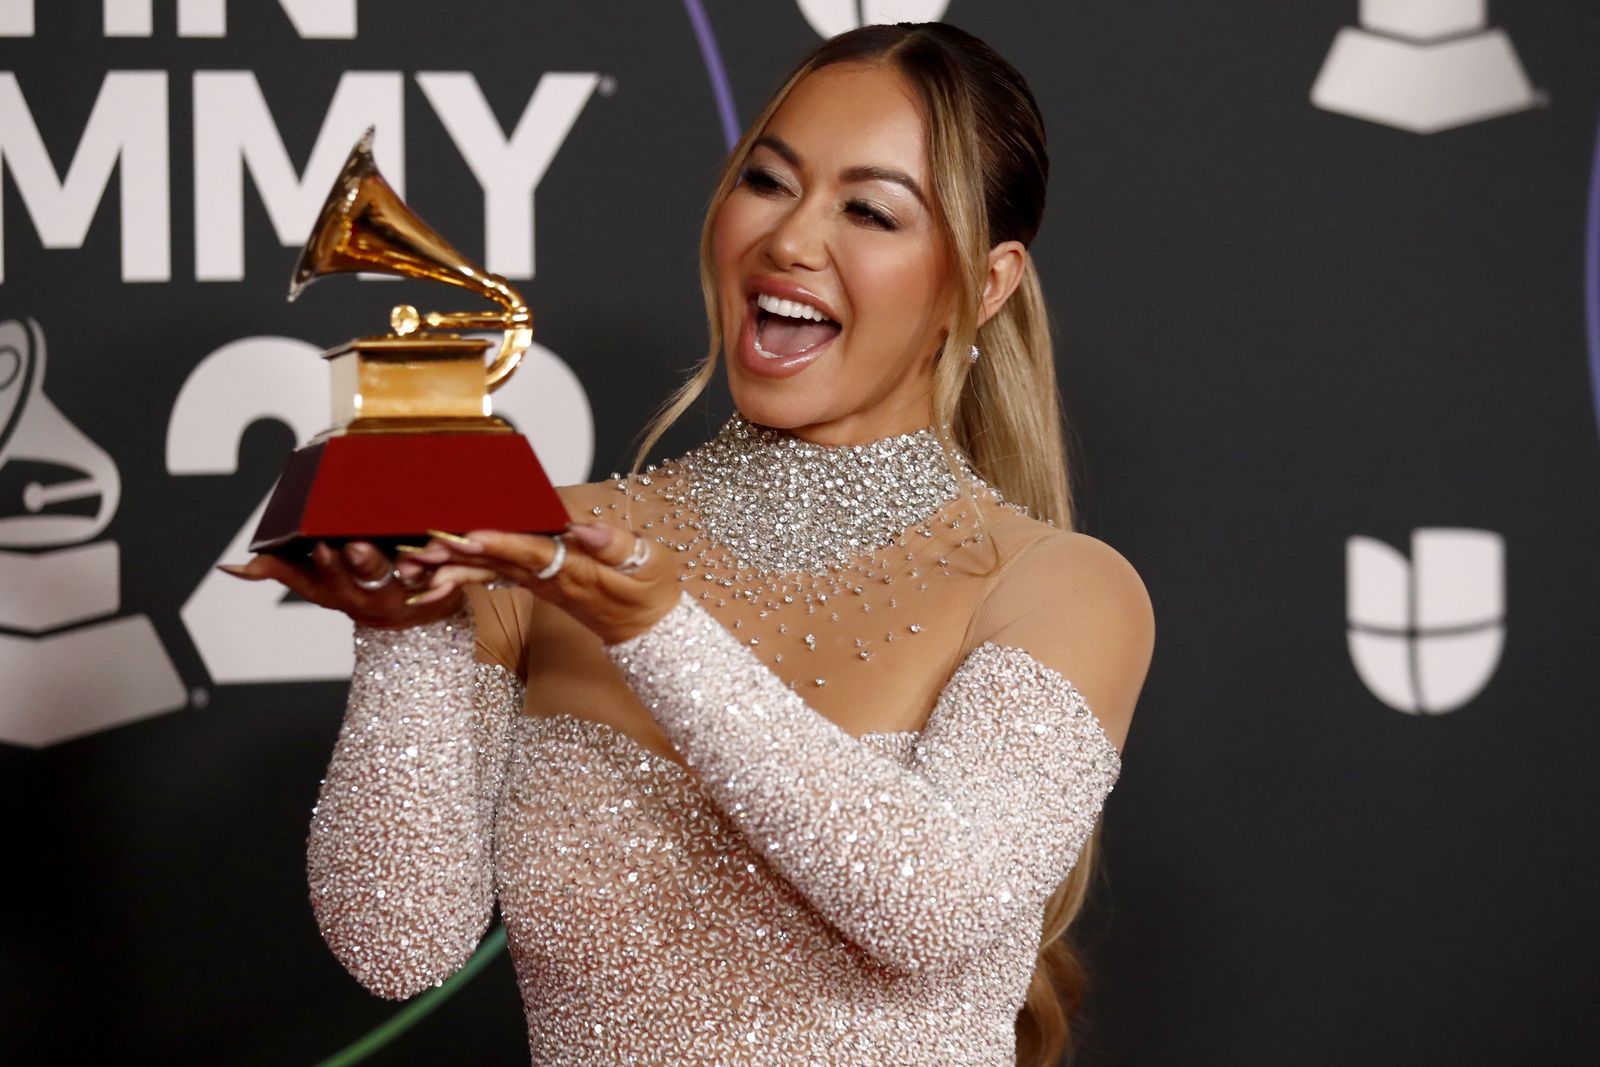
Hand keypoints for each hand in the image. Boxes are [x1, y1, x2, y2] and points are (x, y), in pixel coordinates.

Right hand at [218, 541, 461, 628]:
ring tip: (408, 549)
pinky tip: (445, 546)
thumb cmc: (356, 585)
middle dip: (362, 561)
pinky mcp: (436, 583)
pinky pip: (443, 573)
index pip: (324, 582)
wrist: (413, 611)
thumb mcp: (315, 584)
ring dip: (408, 564)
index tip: (321, 547)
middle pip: (367, 576)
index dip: (325, 567)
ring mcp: (404, 591)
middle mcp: (369, 595)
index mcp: (335, 592)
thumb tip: (232, 569)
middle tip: (357, 544)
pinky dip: (443, 561)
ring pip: (407, 576)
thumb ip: (279, 570)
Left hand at [416, 523, 678, 644]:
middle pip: (497, 564)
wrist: (650, 629)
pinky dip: (460, 578)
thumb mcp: (650, 564)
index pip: (533, 554)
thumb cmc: (652, 591)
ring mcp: (539, 585)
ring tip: (414, 564)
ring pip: (488, 573)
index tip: (472, 534)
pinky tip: (431, 579)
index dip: (502, 544)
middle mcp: (549, 580)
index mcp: (576, 572)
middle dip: (459, 555)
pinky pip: (492, 580)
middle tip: (422, 547)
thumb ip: (616, 545)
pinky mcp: (535, 584)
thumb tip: (583, 528)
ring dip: (449, 568)